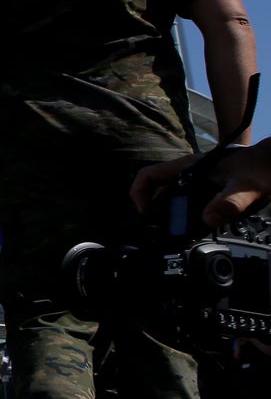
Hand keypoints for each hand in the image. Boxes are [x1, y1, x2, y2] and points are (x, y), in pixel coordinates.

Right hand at [132, 140, 270, 227]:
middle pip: (159, 191)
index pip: (149, 175)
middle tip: (164, 231)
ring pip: (174, 199)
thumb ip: (230, 202)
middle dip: (157, 211)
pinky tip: (200, 227)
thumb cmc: (261, 167)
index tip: (146, 213)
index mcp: (189, 167)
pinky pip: (189, 204)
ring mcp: (198, 182)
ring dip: (174, 216)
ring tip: (181, 232)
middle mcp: (189, 173)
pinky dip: (188, 217)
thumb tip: (207, 219)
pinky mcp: (207, 191)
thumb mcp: (248, 186)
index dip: (140, 193)